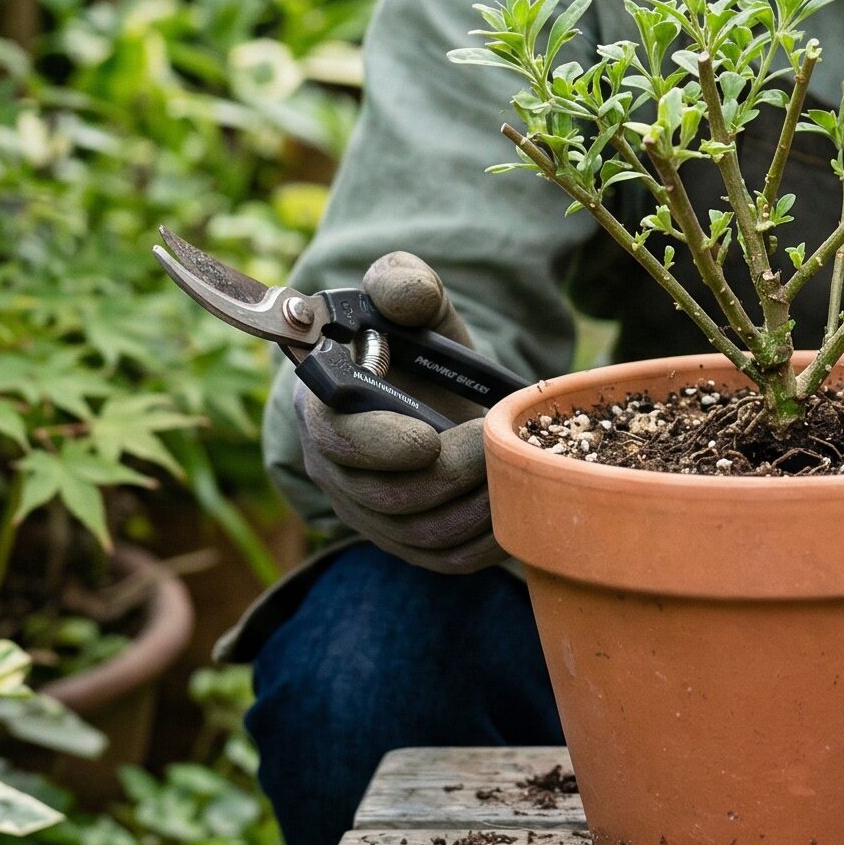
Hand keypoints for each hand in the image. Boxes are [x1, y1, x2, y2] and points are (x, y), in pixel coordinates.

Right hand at [295, 251, 502, 572]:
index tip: (427, 439)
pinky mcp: (413, 544)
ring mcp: (374, 516)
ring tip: (512, 466)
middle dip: (448, 474)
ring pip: (422, 535)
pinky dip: (488, 538)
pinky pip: (450, 560)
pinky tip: (518, 502)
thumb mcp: (415, 301)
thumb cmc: (421, 344)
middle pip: (387, 499)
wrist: (442, 390)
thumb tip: (402, 295)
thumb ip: (405, 284)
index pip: (337, 443)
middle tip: (493, 441)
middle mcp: (340, 473)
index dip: (380, 447)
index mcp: (325, 411)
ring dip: (474, 505)